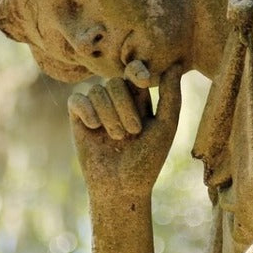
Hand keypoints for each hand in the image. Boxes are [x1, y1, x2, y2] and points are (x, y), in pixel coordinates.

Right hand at [68, 63, 182, 196]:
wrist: (121, 187)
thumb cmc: (147, 161)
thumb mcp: (165, 127)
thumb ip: (171, 96)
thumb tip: (176, 64)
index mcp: (138, 99)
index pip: (134, 71)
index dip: (136, 70)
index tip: (144, 81)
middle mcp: (116, 100)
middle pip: (115, 82)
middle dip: (125, 107)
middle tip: (134, 133)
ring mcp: (96, 108)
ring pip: (97, 91)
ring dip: (109, 116)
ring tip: (117, 138)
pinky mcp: (78, 119)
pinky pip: (76, 100)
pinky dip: (86, 111)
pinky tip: (94, 128)